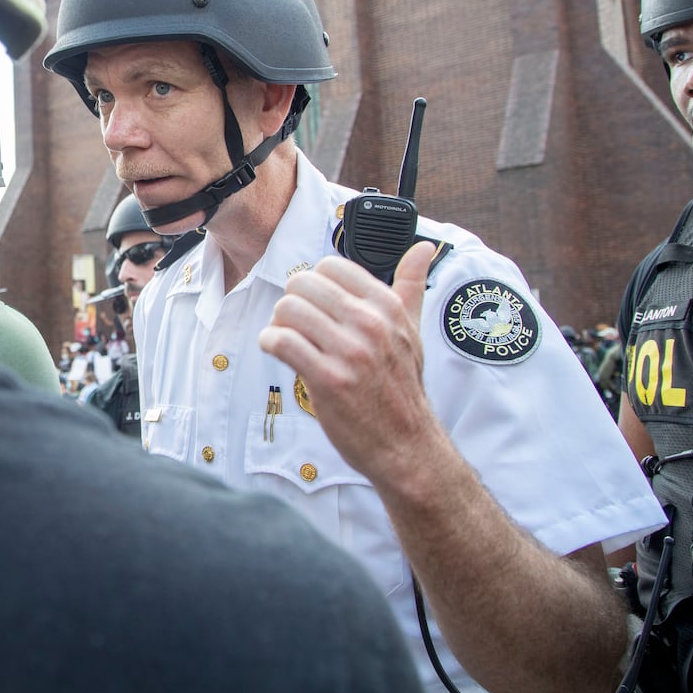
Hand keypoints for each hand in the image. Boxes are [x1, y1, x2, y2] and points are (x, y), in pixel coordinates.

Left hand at [258, 241, 447, 481]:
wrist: (407, 444)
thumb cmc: (403, 388)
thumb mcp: (413, 331)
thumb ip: (411, 285)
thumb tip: (423, 248)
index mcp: (387, 306)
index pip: (331, 266)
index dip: (314, 283)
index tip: (316, 305)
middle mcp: (370, 324)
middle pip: (303, 283)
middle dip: (292, 302)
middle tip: (297, 324)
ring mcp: (350, 351)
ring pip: (288, 309)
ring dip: (278, 323)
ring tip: (288, 339)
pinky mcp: (328, 379)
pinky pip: (281, 341)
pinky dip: (270, 343)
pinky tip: (277, 351)